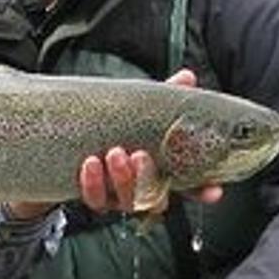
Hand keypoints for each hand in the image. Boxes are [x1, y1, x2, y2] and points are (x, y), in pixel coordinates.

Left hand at [36, 68, 226, 218]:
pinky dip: (93, 183)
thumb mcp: (139, 110)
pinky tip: (90, 162)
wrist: (64, 143)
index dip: (202, 191)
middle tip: (140, 155)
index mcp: (160, 170)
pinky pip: (94, 199)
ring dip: (121, 179)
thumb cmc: (113, 126)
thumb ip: (164, 97)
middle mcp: (141, 188)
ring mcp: (116, 196)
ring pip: (125, 201)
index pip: (189, 186)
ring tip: (114, 153)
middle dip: (149, 179)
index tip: (214, 191)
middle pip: (155, 198)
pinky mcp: (91, 197)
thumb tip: (187, 76)